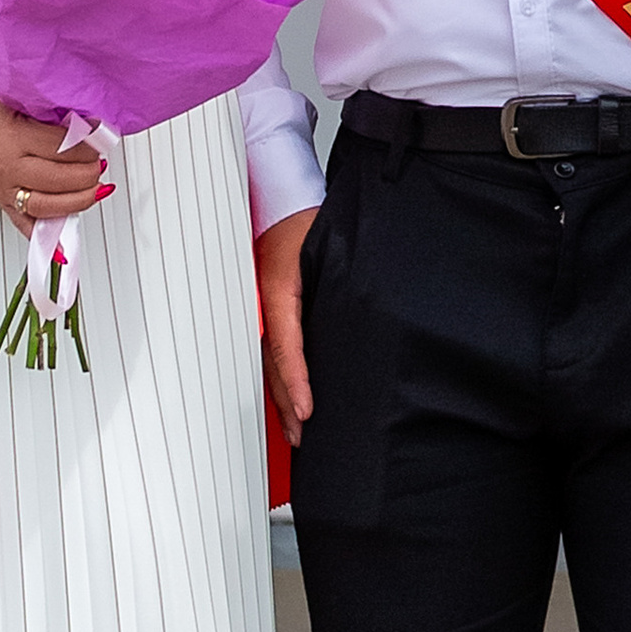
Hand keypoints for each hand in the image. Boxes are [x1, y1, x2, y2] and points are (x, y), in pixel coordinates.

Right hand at [0, 89, 109, 226]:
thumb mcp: (20, 106)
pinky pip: (26, 226)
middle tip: (99, 163)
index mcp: (15, 138)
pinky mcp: (2, 204)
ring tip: (96, 190)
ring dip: (79, 200)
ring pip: (49, 206)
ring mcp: (5, 191)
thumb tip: (87, 133)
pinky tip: (64, 248)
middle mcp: (9, 168)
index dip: (88, 144)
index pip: (62, 147)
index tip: (99, 138)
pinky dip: (47, 239)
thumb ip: (51, 122)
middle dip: (88, 173)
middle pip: (59, 179)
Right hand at [256, 207, 319, 446]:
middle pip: (273, 362)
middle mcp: (266, 303)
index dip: (295, 383)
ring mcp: (263, 306)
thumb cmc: (306, 218)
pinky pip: (274, 347)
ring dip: (282, 395)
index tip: (306, 412)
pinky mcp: (269, 307)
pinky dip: (282, 375)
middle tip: (301, 437)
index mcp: (277, 291)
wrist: (281, 194)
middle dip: (286, 403)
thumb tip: (367, 317)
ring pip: (269, 359)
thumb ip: (342, 284)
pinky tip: (291, 395)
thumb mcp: (327, 247)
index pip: (286, 346)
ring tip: (294, 428)